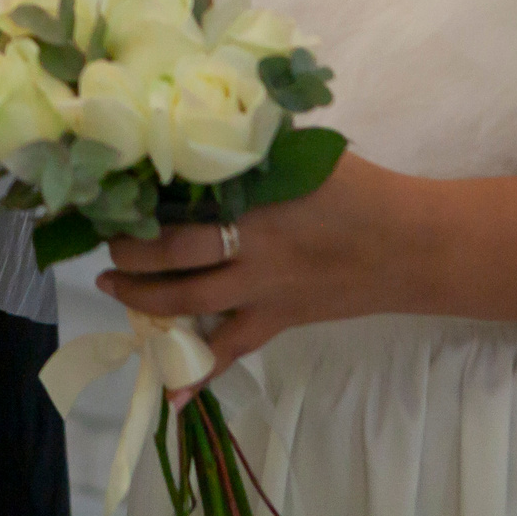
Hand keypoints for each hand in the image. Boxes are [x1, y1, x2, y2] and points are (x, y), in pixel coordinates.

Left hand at [96, 153, 423, 377]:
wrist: (410, 244)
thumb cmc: (359, 189)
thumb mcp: (304, 154)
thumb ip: (255, 147)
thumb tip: (207, 123)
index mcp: (256, 199)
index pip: (183, 200)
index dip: (142, 201)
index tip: (113, 193)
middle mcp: (252, 247)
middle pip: (174, 254)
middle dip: (130, 252)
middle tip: (106, 243)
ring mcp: (263, 290)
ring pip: (189, 302)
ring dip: (143, 299)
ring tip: (113, 289)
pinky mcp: (277, 320)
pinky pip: (230, 350)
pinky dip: (198, 373)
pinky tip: (170, 392)